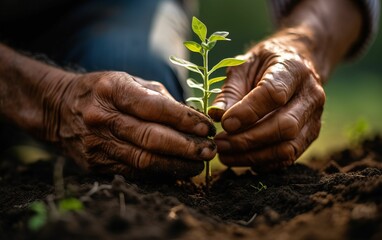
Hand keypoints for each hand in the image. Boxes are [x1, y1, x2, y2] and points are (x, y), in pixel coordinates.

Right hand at [47, 71, 215, 177]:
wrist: (59, 108)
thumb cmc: (103, 91)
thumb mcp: (128, 81)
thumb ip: (160, 98)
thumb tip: (193, 119)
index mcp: (112, 90)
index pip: (155, 107)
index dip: (185, 120)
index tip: (207, 128)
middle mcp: (102, 118)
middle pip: (151, 138)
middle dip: (186, 147)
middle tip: (210, 150)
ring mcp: (97, 144)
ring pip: (144, 161)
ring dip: (177, 164)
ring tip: (199, 163)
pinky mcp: (95, 164)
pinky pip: (134, 172)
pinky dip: (159, 173)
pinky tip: (177, 170)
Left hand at [209, 31, 325, 171]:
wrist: (295, 63)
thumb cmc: (264, 64)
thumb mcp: (243, 66)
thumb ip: (230, 90)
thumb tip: (216, 115)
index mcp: (294, 69)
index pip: (274, 94)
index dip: (248, 112)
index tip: (224, 123)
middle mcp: (311, 94)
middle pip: (285, 126)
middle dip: (248, 139)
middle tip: (220, 143)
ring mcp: (314, 118)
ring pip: (288, 147)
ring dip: (253, 156)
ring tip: (225, 155)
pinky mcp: (310, 135)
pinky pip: (289, 157)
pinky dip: (263, 162)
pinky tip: (241, 158)